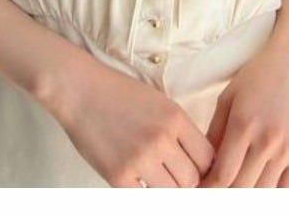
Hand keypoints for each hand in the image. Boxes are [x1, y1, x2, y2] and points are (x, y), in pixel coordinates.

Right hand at [55, 57, 213, 187]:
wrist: (81, 91)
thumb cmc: (120, 94)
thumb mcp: (160, 102)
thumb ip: (180, 130)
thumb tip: (199, 162)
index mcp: (175, 117)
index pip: (208, 157)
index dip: (204, 167)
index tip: (196, 168)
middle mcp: (161, 138)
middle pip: (192, 179)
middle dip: (187, 180)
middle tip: (175, 175)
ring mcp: (140, 158)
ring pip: (172, 193)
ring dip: (167, 188)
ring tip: (157, 177)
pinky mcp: (118, 175)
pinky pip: (144, 198)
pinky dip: (144, 191)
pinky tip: (138, 180)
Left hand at [199, 40, 288, 186]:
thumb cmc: (256, 78)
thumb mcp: (226, 99)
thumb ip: (214, 133)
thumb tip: (203, 164)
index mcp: (243, 125)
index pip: (222, 176)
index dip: (207, 189)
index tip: (198, 189)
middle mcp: (266, 141)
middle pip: (240, 188)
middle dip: (222, 195)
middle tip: (211, 191)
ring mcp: (286, 150)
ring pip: (261, 193)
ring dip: (244, 195)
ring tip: (232, 188)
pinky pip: (285, 190)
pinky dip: (269, 196)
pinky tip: (257, 190)